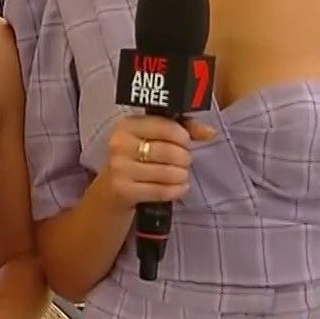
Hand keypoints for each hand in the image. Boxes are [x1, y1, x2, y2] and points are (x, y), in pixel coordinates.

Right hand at [101, 113, 216, 208]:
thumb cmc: (137, 160)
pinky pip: (161, 190)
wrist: (110, 193)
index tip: (185, 142)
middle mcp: (120, 144)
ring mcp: (120, 168)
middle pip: (169, 151)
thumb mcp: (153, 139)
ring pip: (167, 172)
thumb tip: (209, 132)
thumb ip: (182, 129)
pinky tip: (179, 188)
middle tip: (183, 162)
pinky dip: (176, 190)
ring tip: (180, 175)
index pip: (166, 126)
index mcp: (127, 125)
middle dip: (184, 158)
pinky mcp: (123, 190)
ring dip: (181, 175)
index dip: (183, 136)